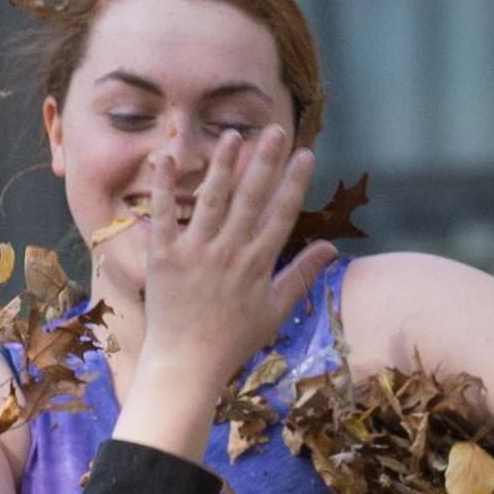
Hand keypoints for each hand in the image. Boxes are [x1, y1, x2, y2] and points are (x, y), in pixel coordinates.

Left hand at [120, 125, 337, 448]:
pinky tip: (165, 157)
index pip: (281, 214)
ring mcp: (196, 252)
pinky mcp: (163, 256)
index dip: (294, 182)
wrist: (188, 364)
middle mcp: (229, 253)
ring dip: (223, 164)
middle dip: (265, 161)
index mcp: (257, 265)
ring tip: (232, 135)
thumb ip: (301, 276)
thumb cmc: (233, 340)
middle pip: (251, 199)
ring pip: (212, 199)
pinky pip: (163, 215)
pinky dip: (163, 186)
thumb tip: (330, 247)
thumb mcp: (275, 311)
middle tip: (275, 130)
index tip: (305, 153)